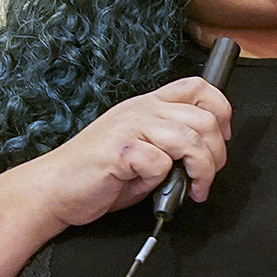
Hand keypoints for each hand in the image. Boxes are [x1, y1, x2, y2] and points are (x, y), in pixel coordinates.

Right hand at [23, 77, 232, 228]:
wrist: (55, 189)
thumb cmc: (98, 174)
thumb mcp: (142, 149)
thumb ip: (171, 144)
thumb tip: (205, 156)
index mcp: (148, 105)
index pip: (198, 87)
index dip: (221, 111)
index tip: (222, 139)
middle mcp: (141, 110)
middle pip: (204, 117)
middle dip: (216, 154)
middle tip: (207, 176)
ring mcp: (130, 127)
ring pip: (189, 139)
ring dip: (201, 170)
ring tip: (194, 188)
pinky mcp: (120, 150)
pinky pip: (160, 163)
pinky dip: (160, 181)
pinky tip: (148, 188)